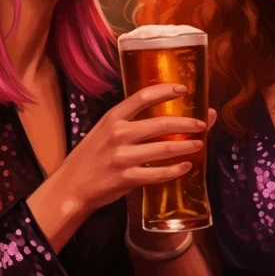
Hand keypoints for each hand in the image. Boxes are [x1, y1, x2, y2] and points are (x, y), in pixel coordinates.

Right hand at [28, 83, 216, 247]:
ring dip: (186, 146)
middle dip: (187, 123)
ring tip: (199, 144)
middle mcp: (118, 134)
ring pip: (164, 148)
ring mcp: (122, 156)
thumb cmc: (93, 156)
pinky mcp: (126, 178)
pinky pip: (158, 173)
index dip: (166, 90)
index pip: (142, 96)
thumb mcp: (105, 132)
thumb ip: (132, 123)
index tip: (184, 89)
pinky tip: (186, 166)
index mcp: (113, 118)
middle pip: (161, 123)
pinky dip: (175, 170)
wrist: (71, 186)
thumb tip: (168, 116)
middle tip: (202, 124)